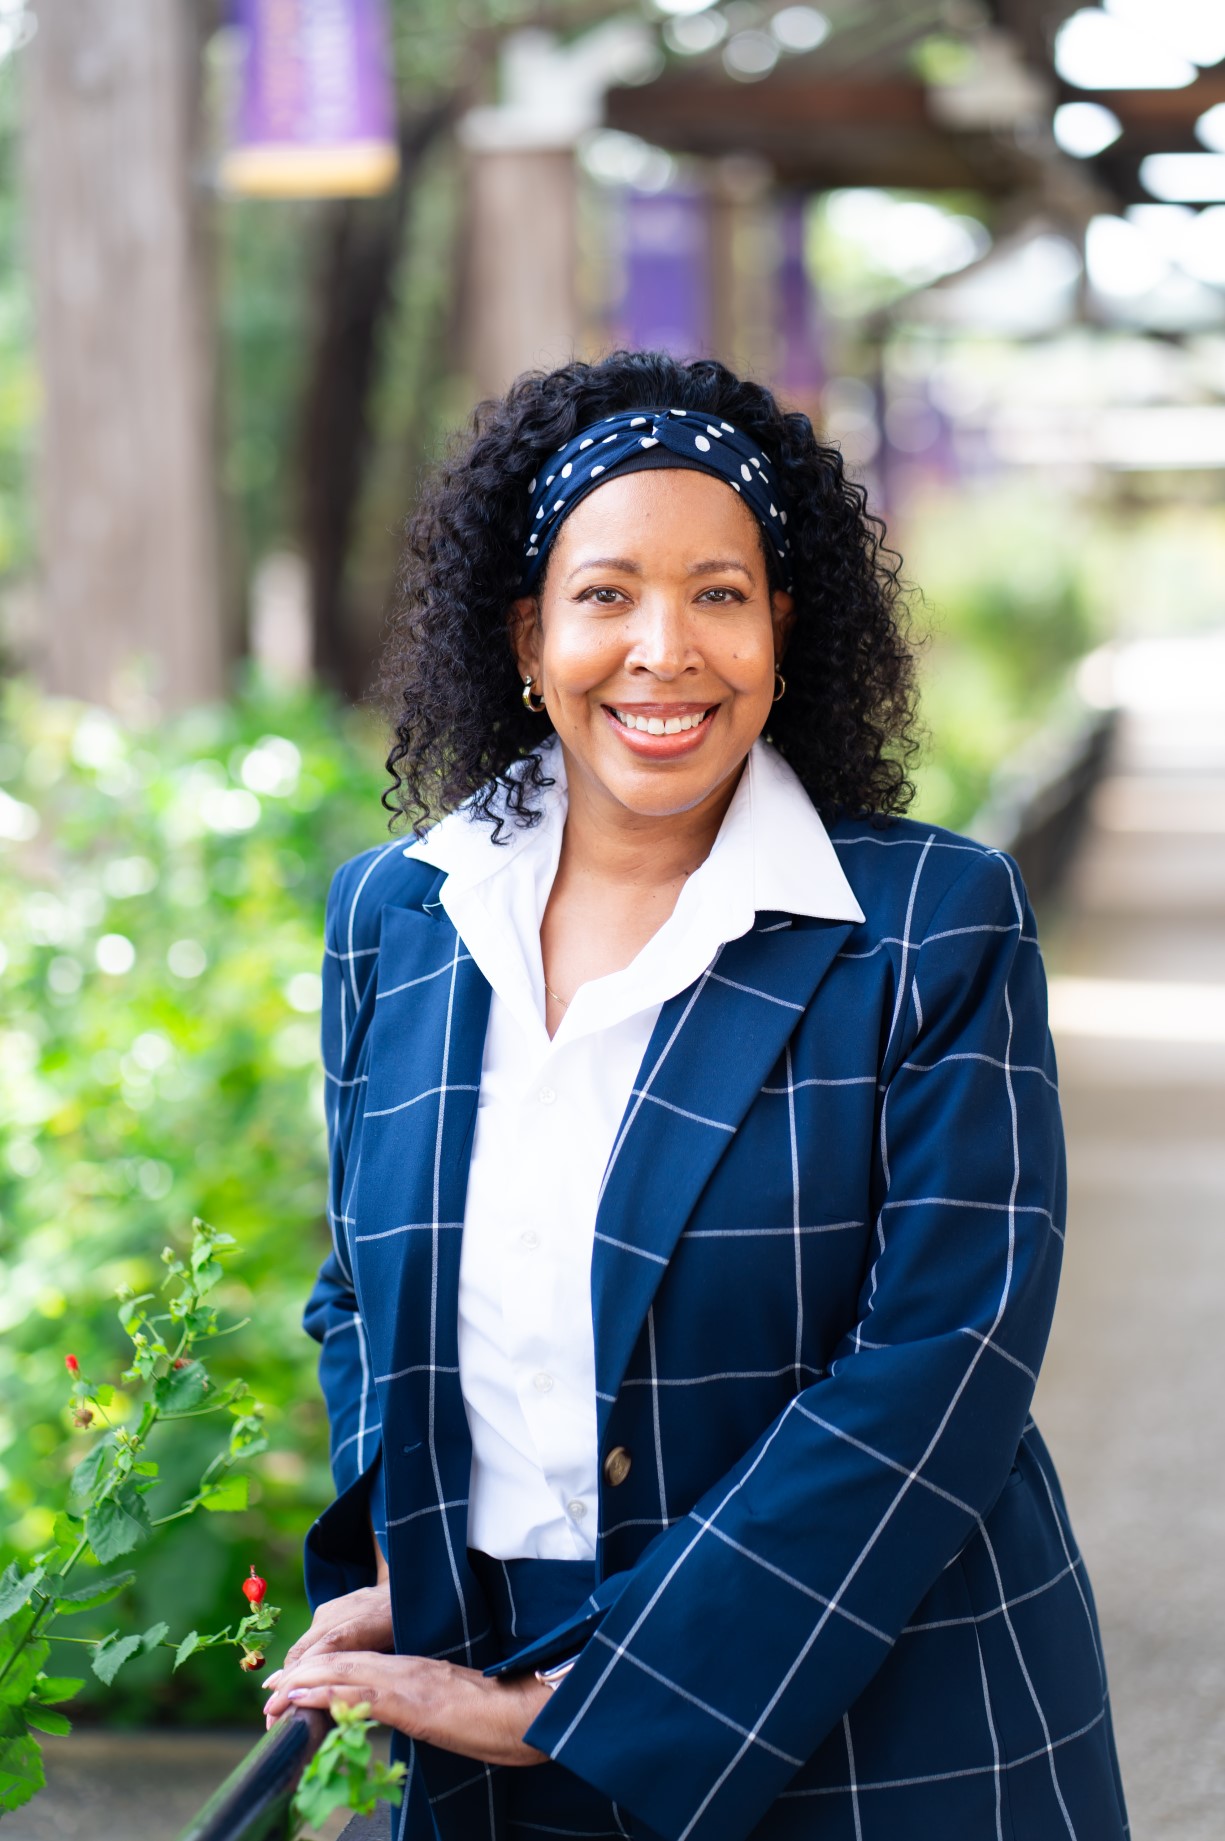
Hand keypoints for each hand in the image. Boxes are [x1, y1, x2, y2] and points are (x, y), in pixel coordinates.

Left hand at [261, 1651, 551, 1766]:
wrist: (526, 1712)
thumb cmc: (495, 1715)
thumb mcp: (448, 1708)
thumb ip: (420, 1705)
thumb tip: (398, 1715)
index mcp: (414, 1669)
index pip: (357, 1663)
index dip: (321, 1670)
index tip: (289, 1683)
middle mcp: (406, 1668)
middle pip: (343, 1663)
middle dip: (302, 1676)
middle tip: (268, 1690)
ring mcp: (410, 1683)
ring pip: (346, 1673)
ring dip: (305, 1684)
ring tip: (274, 1694)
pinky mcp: (415, 1703)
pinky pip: (363, 1695)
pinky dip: (329, 1694)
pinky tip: (306, 1699)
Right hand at [262, 1584, 393, 1725]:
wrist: (402, 1590)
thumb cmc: (407, 1628)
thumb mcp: (400, 1649)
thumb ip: (373, 1670)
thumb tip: (343, 1700)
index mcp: (368, 1621)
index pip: (329, 1649)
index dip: (305, 1677)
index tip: (287, 1705)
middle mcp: (344, 1612)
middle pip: (306, 1651)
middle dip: (286, 1684)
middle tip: (272, 1717)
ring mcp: (331, 1610)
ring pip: (302, 1648)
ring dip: (286, 1678)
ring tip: (274, 1710)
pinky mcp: (325, 1612)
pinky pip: (307, 1643)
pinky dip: (296, 1667)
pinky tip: (285, 1689)